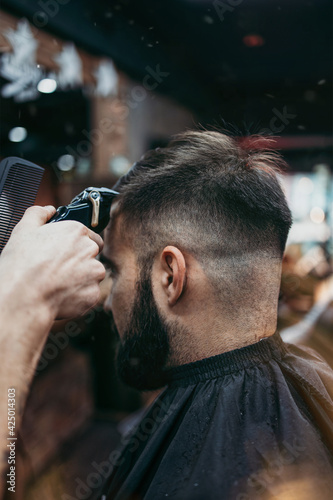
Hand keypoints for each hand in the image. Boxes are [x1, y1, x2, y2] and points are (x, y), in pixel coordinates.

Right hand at [0, 205, 105, 319]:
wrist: (22, 296)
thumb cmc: (21, 264)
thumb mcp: (23, 229)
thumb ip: (38, 214)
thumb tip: (48, 210)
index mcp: (76, 231)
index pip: (88, 237)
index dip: (75, 246)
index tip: (63, 254)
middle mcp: (90, 249)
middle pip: (92, 256)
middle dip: (80, 262)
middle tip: (58, 270)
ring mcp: (94, 272)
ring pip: (92, 276)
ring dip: (81, 280)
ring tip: (58, 284)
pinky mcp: (93, 293)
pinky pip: (89, 294)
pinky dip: (79, 297)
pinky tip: (61, 296)